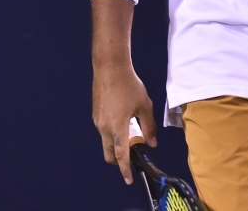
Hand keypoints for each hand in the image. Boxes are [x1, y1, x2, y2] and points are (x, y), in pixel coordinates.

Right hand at [92, 61, 156, 183]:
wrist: (110, 69)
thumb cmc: (129, 85)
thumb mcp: (145, 105)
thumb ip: (149, 126)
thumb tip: (152, 142)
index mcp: (117, 127)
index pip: (121, 155)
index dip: (125, 169)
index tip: (129, 178)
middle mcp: (104, 128)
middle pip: (110, 152)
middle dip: (119, 159)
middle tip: (133, 153)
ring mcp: (97, 121)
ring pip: (107, 141)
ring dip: (118, 142)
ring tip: (132, 128)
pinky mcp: (95, 114)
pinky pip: (104, 130)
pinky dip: (113, 132)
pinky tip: (123, 118)